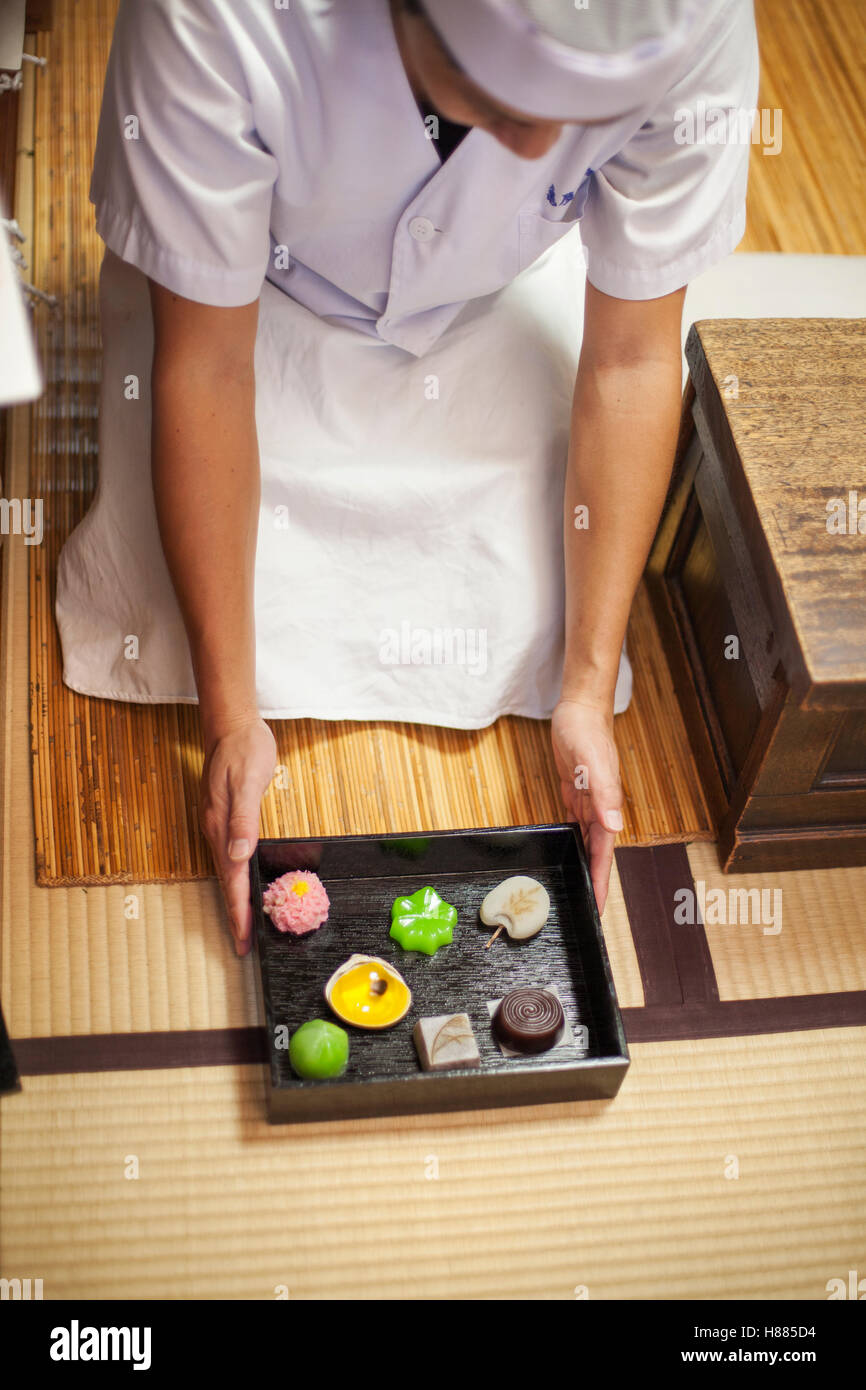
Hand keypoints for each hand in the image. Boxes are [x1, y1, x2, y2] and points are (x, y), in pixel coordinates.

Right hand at [199, 716, 276, 955]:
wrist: (231, 725)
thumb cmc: (243, 750)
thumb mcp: (246, 781)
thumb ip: (243, 819)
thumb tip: (238, 854)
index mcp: (222, 827)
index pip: (232, 880)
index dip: (238, 912)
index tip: (242, 940)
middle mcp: (217, 831)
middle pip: (227, 883)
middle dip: (235, 916)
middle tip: (242, 945)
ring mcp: (219, 825)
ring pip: (227, 873)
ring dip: (235, 900)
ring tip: (243, 925)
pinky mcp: (226, 818)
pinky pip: (229, 858)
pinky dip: (236, 878)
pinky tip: (242, 884)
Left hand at [551, 698, 623, 914]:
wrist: (580, 709)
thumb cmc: (587, 732)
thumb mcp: (592, 762)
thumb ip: (604, 794)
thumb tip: (615, 826)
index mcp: (607, 808)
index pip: (605, 854)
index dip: (601, 882)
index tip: (598, 908)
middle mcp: (600, 809)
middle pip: (597, 854)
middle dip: (594, 882)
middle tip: (586, 909)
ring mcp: (588, 803)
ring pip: (588, 843)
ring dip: (586, 865)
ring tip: (578, 889)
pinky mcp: (576, 794)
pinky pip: (577, 826)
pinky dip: (574, 842)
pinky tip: (569, 852)